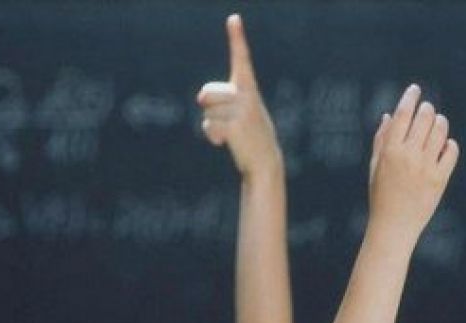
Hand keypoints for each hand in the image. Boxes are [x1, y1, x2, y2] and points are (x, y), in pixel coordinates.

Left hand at [197, 14, 282, 178]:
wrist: (264, 160)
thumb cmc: (247, 133)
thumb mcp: (236, 111)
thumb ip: (217, 99)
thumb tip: (201, 97)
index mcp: (249, 87)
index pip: (241, 59)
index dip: (236, 38)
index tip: (233, 18)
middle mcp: (247, 94)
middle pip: (207, 93)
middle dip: (207, 106)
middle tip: (224, 118)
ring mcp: (243, 110)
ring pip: (207, 112)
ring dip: (211, 124)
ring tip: (230, 131)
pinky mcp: (236, 126)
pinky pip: (208, 126)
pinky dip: (212, 136)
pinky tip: (226, 142)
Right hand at [367, 84, 458, 247]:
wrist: (394, 226)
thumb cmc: (381, 195)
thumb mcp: (375, 167)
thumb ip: (381, 140)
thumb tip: (388, 115)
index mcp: (389, 151)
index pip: (402, 115)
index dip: (409, 98)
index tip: (415, 89)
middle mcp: (408, 156)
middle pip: (424, 118)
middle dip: (426, 109)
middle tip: (427, 110)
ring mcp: (425, 166)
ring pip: (440, 130)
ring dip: (440, 122)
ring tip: (437, 123)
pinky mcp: (440, 178)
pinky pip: (451, 150)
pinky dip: (448, 144)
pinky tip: (444, 145)